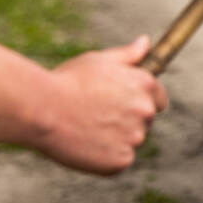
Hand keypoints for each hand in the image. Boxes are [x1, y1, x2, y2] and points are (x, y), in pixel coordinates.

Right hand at [34, 35, 167, 174]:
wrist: (42, 110)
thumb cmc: (68, 81)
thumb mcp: (100, 60)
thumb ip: (128, 55)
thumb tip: (145, 42)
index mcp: (146, 85)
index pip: (159, 100)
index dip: (140, 102)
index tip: (121, 105)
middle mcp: (146, 111)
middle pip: (144, 122)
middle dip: (126, 120)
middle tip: (94, 115)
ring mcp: (135, 137)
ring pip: (129, 142)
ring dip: (115, 139)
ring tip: (86, 129)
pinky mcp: (121, 161)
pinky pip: (118, 161)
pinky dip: (104, 158)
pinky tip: (85, 145)